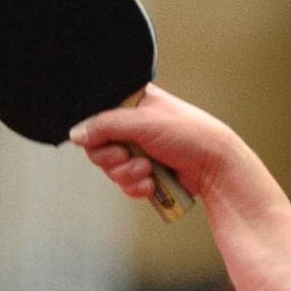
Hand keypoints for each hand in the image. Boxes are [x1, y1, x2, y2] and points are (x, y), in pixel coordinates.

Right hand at [70, 84, 252, 205]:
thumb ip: (105, 125)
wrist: (215, 166)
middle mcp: (132, 126)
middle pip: (98, 147)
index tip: (109, 139)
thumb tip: (75, 134)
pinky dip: (136, 187)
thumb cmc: (188, 133)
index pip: (95, 117)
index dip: (96, 133)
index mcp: (131, 103)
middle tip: (129, 154)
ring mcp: (139, 151)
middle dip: (112, 158)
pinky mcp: (147, 174)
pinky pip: (126, 184)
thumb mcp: (142, 122)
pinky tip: (151, 183)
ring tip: (148, 169)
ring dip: (127, 173)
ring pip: (111, 169)